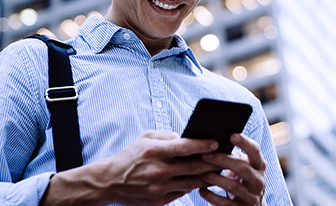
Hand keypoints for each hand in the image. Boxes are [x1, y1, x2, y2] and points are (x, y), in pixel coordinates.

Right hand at [41, 130, 219, 205]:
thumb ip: (167, 137)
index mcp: (154, 151)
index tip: (217, 142)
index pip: (185, 147)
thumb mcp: (145, 138)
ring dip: (206, 176)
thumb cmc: (130, 156)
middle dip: (212, 162)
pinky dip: (193, 186)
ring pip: (192, 183)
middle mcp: (157, 171)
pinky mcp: (158, 201)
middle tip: (225, 157)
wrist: (110, 181)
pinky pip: (182, 193)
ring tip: (218, 169)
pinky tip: (201, 180)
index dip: (203, 145)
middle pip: (193, 167)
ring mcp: (158, 188)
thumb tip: (189, 138)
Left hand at [198, 134, 265, 205]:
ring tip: (200, 173)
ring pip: (232, 186)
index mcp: (259, 165)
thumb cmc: (242, 178)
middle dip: (222, 160)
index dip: (244, 142)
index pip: (255, 151)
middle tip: (205, 155)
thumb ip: (234, 155)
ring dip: (214, 178)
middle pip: (242, 168)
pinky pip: (225, 203)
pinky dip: (211, 196)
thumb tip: (212, 140)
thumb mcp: (244, 166)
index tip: (231, 135)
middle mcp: (259, 181)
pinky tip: (201, 190)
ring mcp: (251, 196)